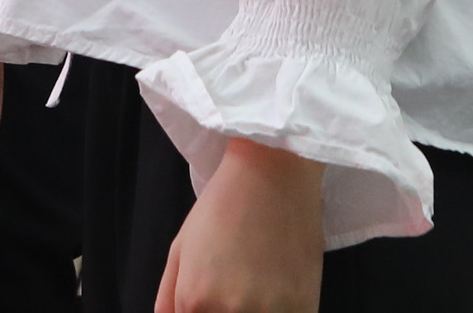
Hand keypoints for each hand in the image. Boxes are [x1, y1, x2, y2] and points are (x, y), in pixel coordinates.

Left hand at [154, 139, 323, 312]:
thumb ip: (169, 297)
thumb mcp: (180, 248)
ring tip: (260, 285)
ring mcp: (268, 312)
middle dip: (226, 311)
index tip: (213, 296)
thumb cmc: (223, 205)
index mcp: (194, 301)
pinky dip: (282, 310)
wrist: (273, 174)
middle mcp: (228, 312)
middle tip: (238, 285)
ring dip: (255, 311)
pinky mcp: (303, 307)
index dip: (202, 311)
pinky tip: (280, 288)